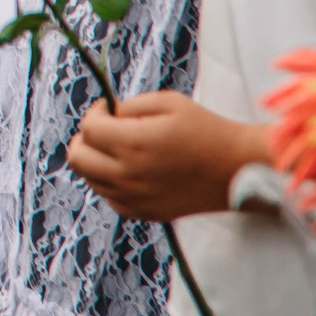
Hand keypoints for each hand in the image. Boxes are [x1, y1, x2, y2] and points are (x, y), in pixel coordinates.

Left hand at [66, 92, 272, 221]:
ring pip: (89, 179)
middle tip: (106, 128)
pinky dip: (110, 182)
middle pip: (78, 158)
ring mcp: (136, 198)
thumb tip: (107, 115)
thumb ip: (130, 106)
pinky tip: (129, 170)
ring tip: (120, 149)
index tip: (110, 109)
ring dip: (96, 160)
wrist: (238, 169)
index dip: (95, 113)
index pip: (88, 129)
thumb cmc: (206, 130)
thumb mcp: (168, 102)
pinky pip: (109, 198)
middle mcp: (129, 175)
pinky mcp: (146, 213)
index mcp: (134, 145)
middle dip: (86, 138)